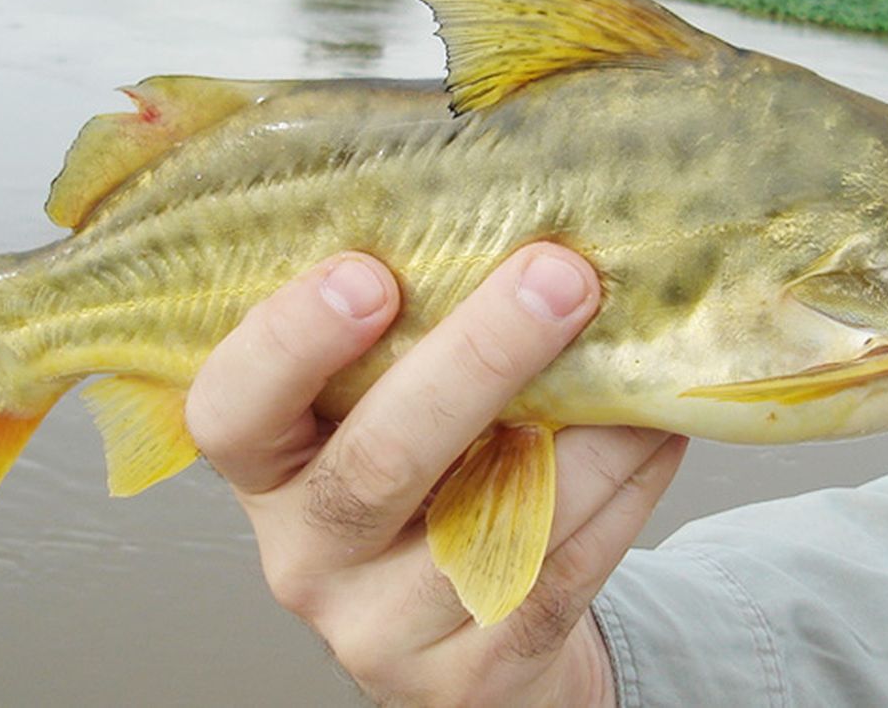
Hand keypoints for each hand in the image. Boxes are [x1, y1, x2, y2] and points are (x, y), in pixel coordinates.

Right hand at [185, 243, 686, 704]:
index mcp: (269, 471)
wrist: (460, 648)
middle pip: (377, 463)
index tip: (368, 274)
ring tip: (640, 357)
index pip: (231, 411)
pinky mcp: (472, 677)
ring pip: (493, 526)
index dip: (288, 342)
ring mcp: (384, 630)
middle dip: (477, 360)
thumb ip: (407, 348)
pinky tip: (655, 432)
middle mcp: (306, 555)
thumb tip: (521, 225)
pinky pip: (557, 575)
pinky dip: (619, 493)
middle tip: (559, 277)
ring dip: (585, 433)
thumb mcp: (378, 420)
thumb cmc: (424, 493)